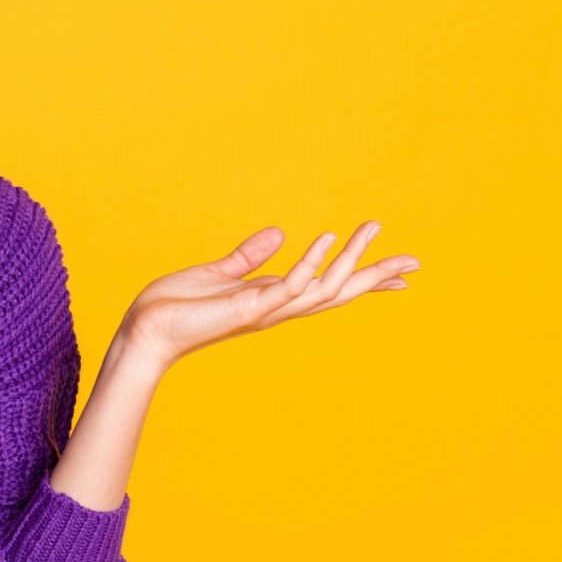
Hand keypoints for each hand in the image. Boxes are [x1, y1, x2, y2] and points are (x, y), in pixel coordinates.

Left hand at [116, 222, 419, 370]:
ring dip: (350, 260)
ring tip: (372, 230)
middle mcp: (276, 308)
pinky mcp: (248, 308)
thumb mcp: (218, 274)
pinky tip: (326, 237)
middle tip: (416, 261)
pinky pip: (289, 285)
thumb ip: (248, 256)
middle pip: (338, 292)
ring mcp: (265, 310)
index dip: (362, 279)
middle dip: (375, 277)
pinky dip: (311, 262)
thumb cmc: (175, 307)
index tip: (400, 272)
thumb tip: (279, 232)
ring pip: (323, 287)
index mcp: (271, 299)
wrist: (145, 330)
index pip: (326, 287)